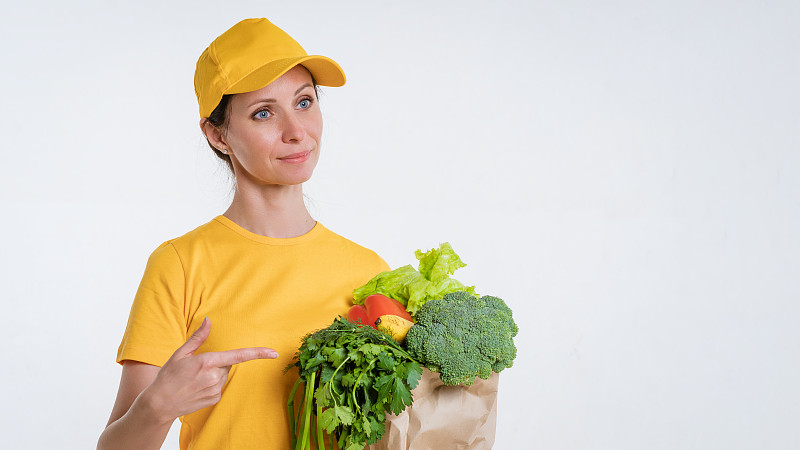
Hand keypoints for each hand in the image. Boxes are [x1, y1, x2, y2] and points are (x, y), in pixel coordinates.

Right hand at [142, 317, 277, 422]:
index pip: (238, 356)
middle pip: (227, 363)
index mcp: (207, 362)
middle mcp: (214, 376)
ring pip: (223, 375)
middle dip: (217, 362)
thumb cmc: (167, 376)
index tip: (273, 353)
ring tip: (194, 379)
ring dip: (214, 373)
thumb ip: (198, 337)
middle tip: (197, 368)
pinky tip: (196, 387)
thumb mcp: (180, 354)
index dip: (258, 353)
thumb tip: (208, 320)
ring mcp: (215, 389)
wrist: (159, 404)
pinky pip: (219, 386)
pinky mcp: (215, 398)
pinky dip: (211, 384)